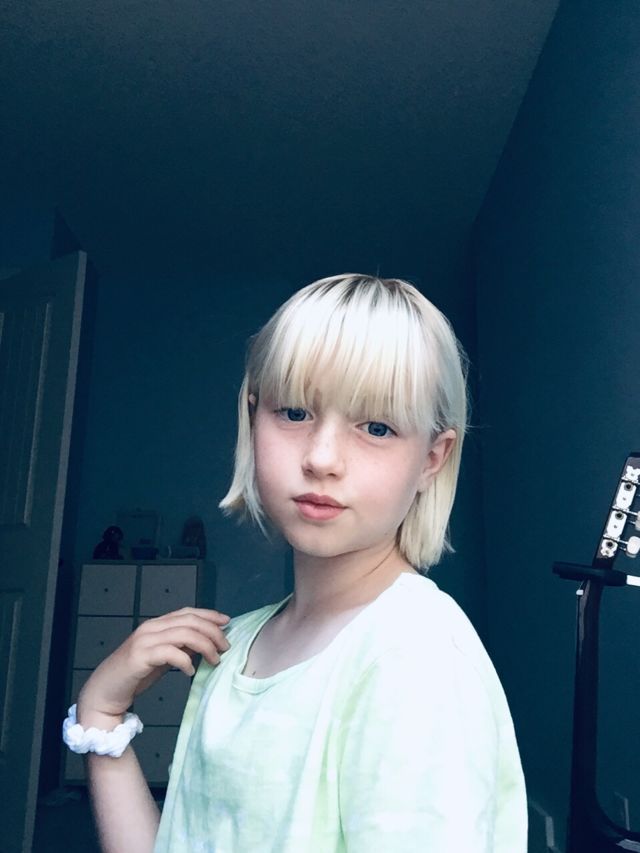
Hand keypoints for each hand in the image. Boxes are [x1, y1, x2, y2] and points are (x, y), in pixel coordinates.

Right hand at [77, 607, 230, 723]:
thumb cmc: (134, 675)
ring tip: (214, 660)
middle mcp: (150, 628)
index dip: (209, 614)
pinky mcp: (140, 657)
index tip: (227, 622)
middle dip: (212, 632)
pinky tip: (190, 671)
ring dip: (204, 646)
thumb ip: (179, 648)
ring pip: (183, 634)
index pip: (187, 612)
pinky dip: (185, 661)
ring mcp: (144, 641)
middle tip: (225, 647)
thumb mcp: (162, 658)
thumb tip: (203, 644)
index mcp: (156, 624)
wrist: (105, 692)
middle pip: (189, 621)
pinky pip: (170, 653)